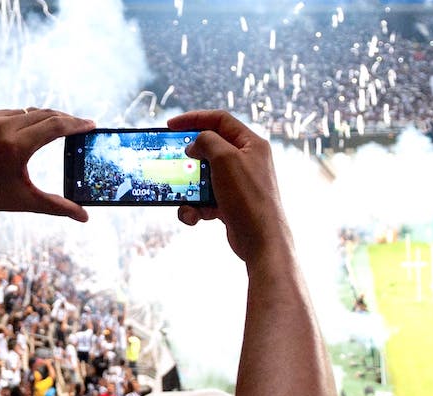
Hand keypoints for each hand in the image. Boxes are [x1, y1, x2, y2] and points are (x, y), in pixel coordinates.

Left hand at [0, 109, 93, 221]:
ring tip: (57, 127)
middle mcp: (4, 125)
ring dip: (44, 118)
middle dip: (65, 120)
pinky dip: (22, 119)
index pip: (57, 126)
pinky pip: (8, 113)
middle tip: (80, 126)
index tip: (91, 125)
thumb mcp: (23, 202)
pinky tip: (28, 128)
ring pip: (27, 112)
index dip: (77, 124)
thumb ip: (57, 207)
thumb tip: (85, 217)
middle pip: (46, 114)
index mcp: (17, 145)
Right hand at [167, 110, 289, 264]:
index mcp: (251, 143)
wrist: (261, 240)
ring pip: (203, 177)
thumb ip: (207, 142)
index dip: (194, 118)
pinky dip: (195, 207)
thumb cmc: (247, 197)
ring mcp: (238, 183)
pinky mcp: (230, 203)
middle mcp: (246, 160)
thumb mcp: (224, 159)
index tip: (171, 126)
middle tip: (174, 162)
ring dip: (189, 189)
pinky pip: (205, 199)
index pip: (219, 120)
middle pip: (210, 149)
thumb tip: (195, 144)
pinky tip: (195, 217)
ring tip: (185, 201)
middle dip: (189, 159)